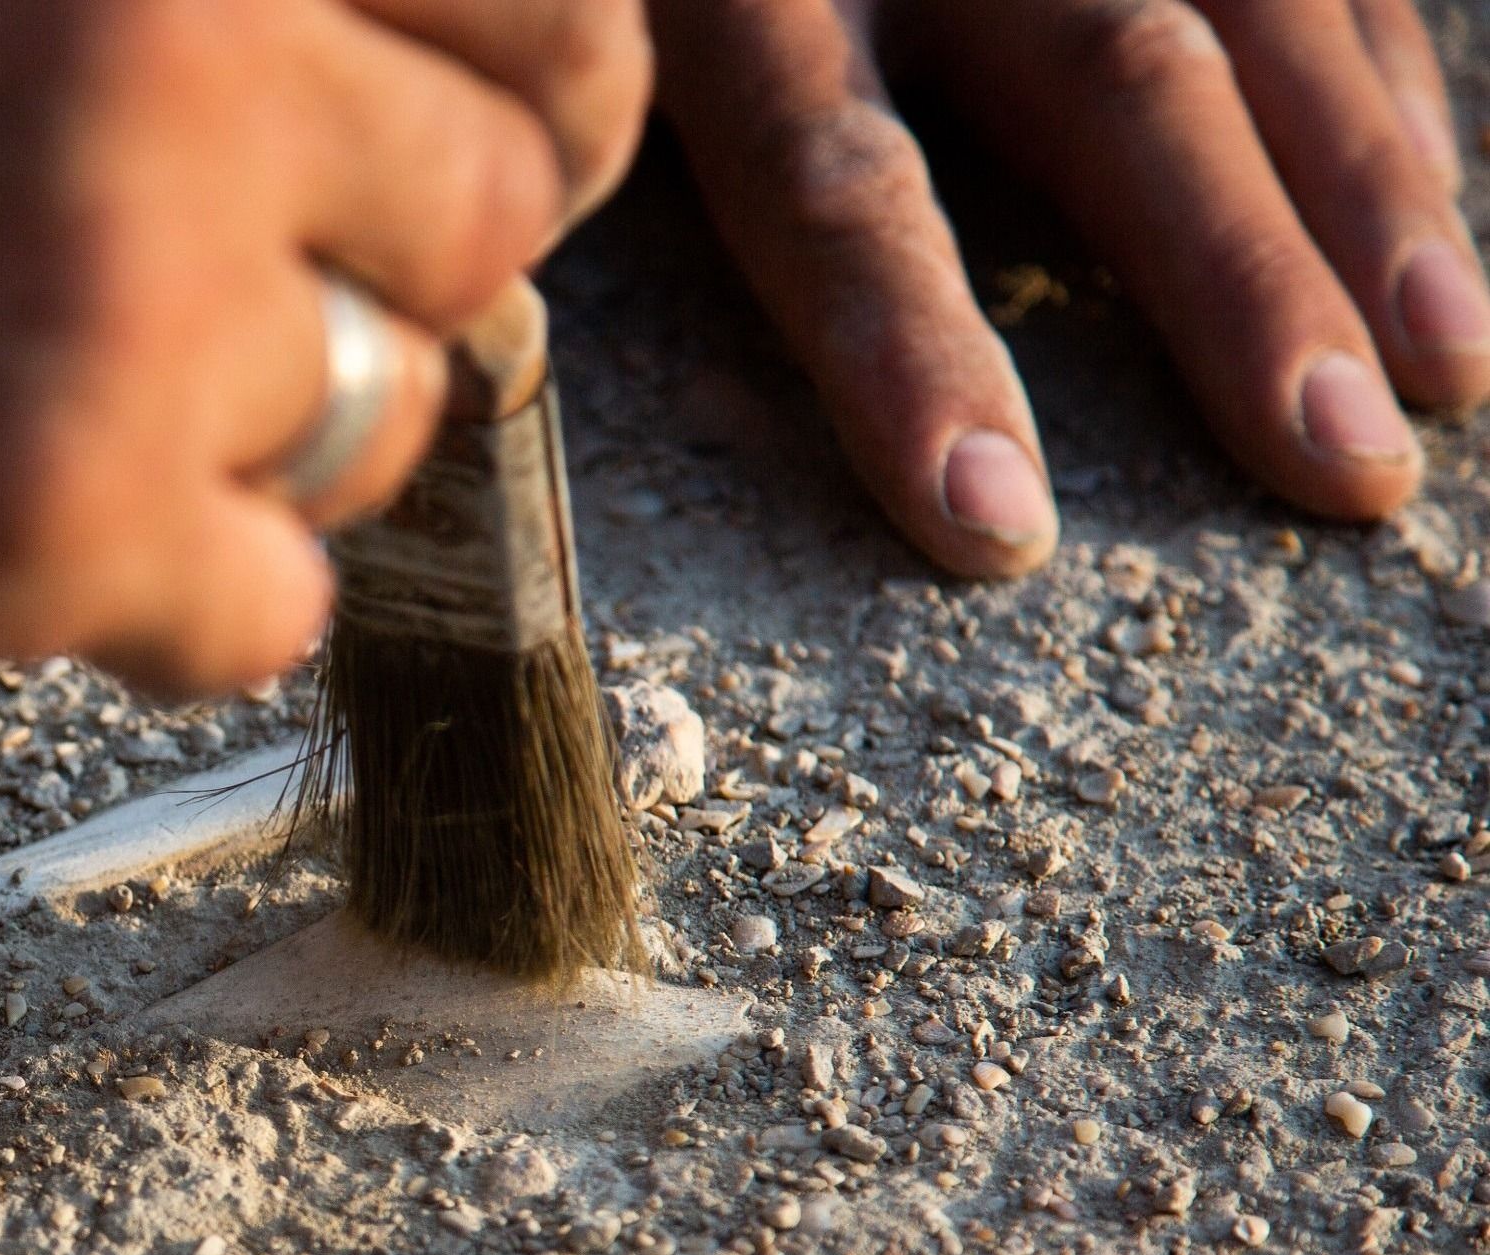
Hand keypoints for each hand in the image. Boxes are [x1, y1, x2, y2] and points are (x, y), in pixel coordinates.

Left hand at [650, 0, 1484, 577]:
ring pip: (1256, 4)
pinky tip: (1426, 225)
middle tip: (1348, 474)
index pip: (828, 176)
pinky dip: (1376, 85)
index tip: (993, 530)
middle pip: (1106, 80)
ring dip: (1366, 192)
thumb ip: (584, 140)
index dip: (909, 349)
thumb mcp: (602, 25)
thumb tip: (529, 350)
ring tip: (1448, 376)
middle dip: (1236, 281)